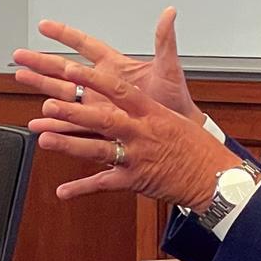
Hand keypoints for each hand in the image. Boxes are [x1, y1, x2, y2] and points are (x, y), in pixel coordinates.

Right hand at [13, 8, 203, 132]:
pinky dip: (55, 124)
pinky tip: (40, 123)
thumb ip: (165, 40)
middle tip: (20, 55)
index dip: (66, 35)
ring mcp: (98, 105)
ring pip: (64, 94)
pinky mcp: (99, 125)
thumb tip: (170, 13)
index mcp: (116, 67)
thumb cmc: (176, 100)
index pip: (86, 45)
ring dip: (42, 87)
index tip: (45, 25)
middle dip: (42, 61)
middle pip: (65, 69)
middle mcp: (103, 84)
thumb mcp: (169, 68)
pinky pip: (72, 124)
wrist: (178, 133)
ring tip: (22, 79)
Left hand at [28, 59, 238, 207]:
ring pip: (98, 150)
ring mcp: (138, 158)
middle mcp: (143, 134)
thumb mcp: (176, 120)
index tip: (73, 69)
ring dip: (70, 145)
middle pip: (103, 119)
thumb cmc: (198, 148)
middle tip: (49, 104)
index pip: (120, 92)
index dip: (95, 80)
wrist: (216, 177)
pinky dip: (82, 188)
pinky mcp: (136, 181)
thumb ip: (149, 109)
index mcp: (153, 114)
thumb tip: (131, 97)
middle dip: (74, 113)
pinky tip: (63, 191)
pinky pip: (104, 185)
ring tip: (44, 139)